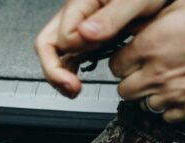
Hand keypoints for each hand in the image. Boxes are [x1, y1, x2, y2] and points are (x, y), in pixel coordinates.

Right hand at [35, 0, 166, 97]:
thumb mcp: (136, 0)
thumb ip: (112, 17)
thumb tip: (86, 34)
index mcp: (82, 1)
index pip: (65, 34)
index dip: (79, 47)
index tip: (98, 49)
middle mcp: (77, 13)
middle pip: (48, 43)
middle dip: (55, 69)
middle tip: (73, 87)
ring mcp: (81, 26)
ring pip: (57, 52)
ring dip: (60, 74)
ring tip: (73, 90)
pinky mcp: (91, 36)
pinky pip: (71, 55)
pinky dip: (71, 71)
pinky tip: (77, 82)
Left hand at [110, 0, 184, 121]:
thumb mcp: (175, 6)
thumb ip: (149, 22)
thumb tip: (133, 27)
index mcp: (148, 46)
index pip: (115, 65)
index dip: (123, 61)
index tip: (130, 60)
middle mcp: (156, 73)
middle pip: (124, 90)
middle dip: (131, 81)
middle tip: (143, 73)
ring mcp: (174, 94)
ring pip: (144, 106)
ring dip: (150, 95)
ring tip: (164, 82)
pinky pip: (168, 117)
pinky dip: (170, 108)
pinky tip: (179, 93)